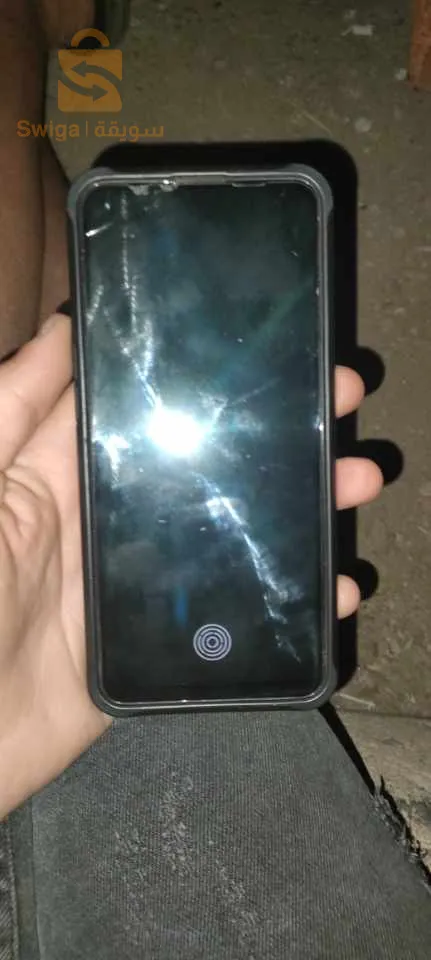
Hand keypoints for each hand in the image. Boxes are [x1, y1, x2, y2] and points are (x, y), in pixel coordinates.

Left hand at [0, 315, 381, 814]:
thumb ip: (12, 410)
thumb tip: (63, 326)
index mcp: (62, 475)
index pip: (144, 410)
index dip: (207, 379)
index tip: (273, 354)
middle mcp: (110, 522)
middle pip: (204, 469)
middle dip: (273, 436)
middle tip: (339, 402)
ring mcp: (140, 587)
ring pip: (231, 536)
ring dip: (295, 509)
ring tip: (353, 483)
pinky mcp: (159, 649)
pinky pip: (232, 620)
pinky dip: (288, 605)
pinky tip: (334, 589)